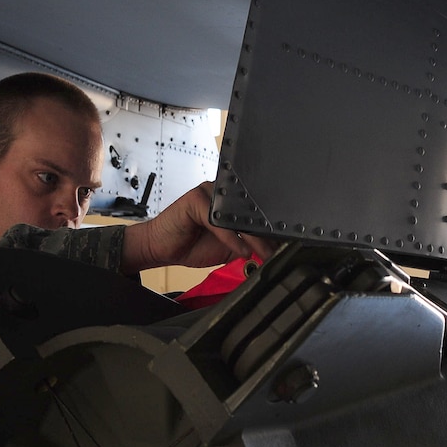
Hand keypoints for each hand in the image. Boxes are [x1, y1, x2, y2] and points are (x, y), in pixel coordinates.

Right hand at [121, 182, 275, 273]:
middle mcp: (220, 193)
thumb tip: (275, 249)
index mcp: (230, 201)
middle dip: (266, 233)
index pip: (255, 210)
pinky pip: (217, 221)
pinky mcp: (194, 200)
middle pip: (249, 211)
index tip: (286, 244)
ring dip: (253, 236)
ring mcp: (207, 193)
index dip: (270, 227)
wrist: (160, 248)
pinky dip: (231, 238)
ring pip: (235, 215)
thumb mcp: (229, 247)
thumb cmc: (191, 245)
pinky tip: (240, 251)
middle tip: (280, 251)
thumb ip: (248, 244)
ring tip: (264, 253)